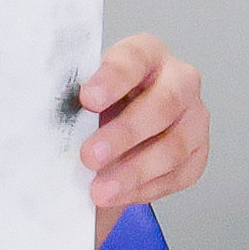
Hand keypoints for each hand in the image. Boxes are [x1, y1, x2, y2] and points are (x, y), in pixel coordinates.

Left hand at [72, 35, 210, 228]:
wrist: (115, 134)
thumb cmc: (96, 108)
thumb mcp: (81, 93)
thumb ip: (71, 101)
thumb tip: (49, 122)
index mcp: (147, 54)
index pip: (134, 58)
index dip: (112, 79)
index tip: (87, 99)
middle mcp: (179, 80)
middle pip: (164, 103)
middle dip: (126, 133)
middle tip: (90, 156)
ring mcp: (194, 117)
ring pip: (176, 145)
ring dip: (136, 171)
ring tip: (101, 191)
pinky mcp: (198, 152)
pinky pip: (179, 173)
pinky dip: (147, 188)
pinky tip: (120, 195)